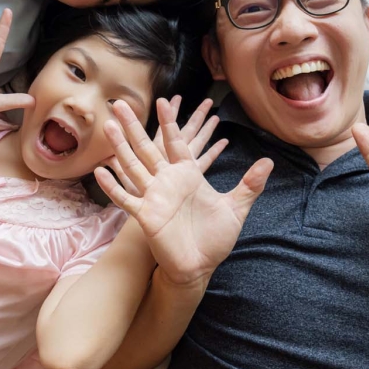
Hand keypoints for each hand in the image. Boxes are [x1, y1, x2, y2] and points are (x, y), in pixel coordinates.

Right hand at [95, 99, 273, 285]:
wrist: (199, 267)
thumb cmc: (214, 238)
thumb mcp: (236, 208)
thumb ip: (250, 185)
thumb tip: (269, 162)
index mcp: (187, 175)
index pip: (176, 142)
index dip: (170, 122)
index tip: (165, 101)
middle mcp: (167, 182)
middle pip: (147, 148)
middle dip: (134, 126)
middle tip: (120, 104)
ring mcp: (154, 197)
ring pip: (132, 167)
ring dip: (120, 147)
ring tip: (108, 127)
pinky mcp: (146, 215)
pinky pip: (125, 199)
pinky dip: (113, 186)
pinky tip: (99, 171)